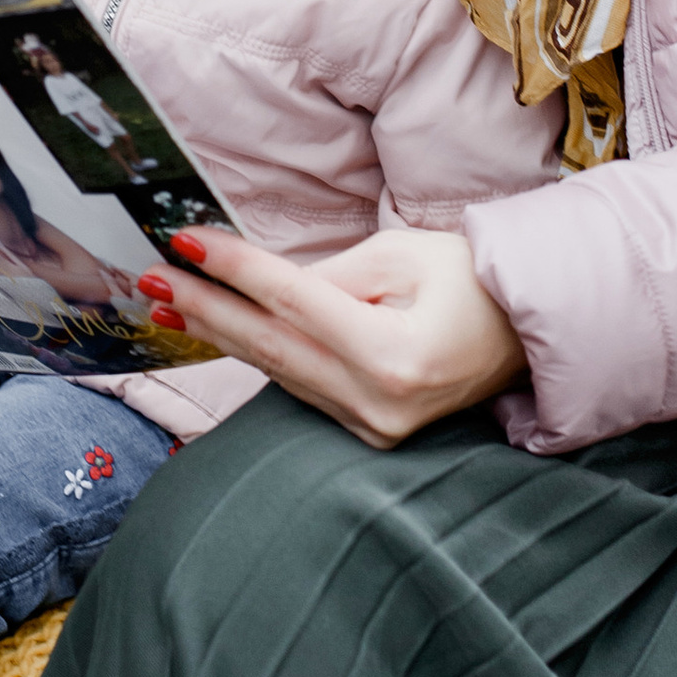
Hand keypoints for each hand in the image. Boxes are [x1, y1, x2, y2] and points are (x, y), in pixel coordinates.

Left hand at [146, 228, 525, 449]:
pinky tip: (225, 331)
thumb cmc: (470, 282)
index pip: (293, 303)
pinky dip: (263, 356)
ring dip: (225, 333)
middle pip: (273, 347)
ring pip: (281, 372)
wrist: (526, 334)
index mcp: (392, 355)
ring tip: (172, 300)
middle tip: (150, 278)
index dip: (233, 270)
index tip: (182, 243)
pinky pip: (304, 388)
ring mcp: (374, 426)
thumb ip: (328, 275)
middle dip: (207, 308)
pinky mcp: (371, 433)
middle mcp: (379, 402)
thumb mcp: (403, 257)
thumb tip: (260, 286)